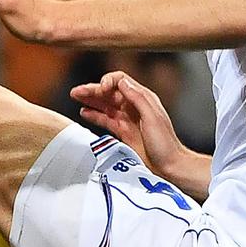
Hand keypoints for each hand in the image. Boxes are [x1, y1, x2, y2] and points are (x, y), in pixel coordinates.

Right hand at [69, 71, 186, 174]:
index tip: (100, 89)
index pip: (120, 81)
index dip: (107, 81)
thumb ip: (137, 98)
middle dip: (92, 89)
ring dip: (90, 100)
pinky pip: (105, 120)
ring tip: (76, 97)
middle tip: (76, 92)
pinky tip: (84, 112)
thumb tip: (122, 82)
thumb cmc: (166, 144)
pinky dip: (94, 115)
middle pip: (109, 92)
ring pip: (104, 105)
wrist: (169, 166)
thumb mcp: (153, 117)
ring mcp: (127, 119)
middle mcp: (133, 106)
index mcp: (143, 98)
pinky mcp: (122, 132)